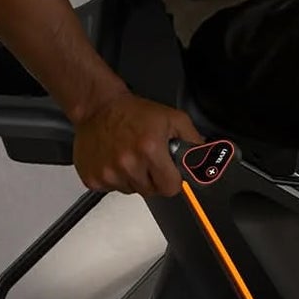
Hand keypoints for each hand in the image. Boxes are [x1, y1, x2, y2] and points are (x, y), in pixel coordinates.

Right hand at [73, 93, 198, 196]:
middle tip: (147, 159)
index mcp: (150, 150)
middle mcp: (128, 163)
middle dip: (154, 179)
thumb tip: (206, 160)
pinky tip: (115, 160)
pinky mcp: (93, 178)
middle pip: (151, 191)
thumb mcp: (174, 119)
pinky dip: (116, 178)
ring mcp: (108, 173)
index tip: (168, 172)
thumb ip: (193, 141)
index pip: (170, 188)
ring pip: (131, 190)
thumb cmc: (134, 113)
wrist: (99, 107)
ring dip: (134, 178)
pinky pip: (112, 188)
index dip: (172, 180)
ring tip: (130, 156)